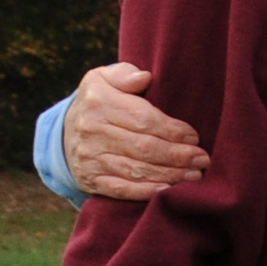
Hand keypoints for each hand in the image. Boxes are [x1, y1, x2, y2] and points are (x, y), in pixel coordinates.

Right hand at [69, 62, 207, 199]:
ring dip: (170, 175)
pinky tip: (167, 191)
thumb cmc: (98, 101)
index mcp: (99, 102)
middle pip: (143, 147)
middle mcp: (91, 130)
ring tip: (195, 175)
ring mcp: (90, 157)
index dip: (172, 130)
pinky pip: (121, 189)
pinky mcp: (90, 179)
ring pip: (136, 170)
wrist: (64, 132)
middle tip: (202, 159)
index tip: (194, 136)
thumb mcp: (103, 78)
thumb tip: (144, 77)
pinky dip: (146, 192)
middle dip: (178, 155)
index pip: (143, 119)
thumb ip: (124, 74)